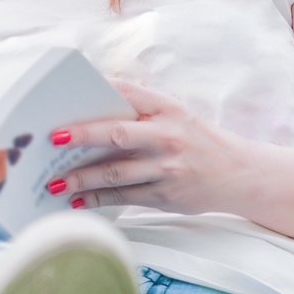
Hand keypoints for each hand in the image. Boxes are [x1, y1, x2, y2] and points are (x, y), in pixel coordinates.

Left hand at [47, 79, 256, 214]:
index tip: (70, 96)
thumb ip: (140, 107)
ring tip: (56, 181)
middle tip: (53, 138)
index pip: (128, 93)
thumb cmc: (196, 138)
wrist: (239, 173)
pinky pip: (124, 197)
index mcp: (168, 108)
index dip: (98, 93)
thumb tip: (92, 101)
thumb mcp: (175, 113)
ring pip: (116, 173)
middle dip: (83, 136)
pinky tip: (77, 200)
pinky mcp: (165, 195)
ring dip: (82, 177)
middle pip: (117, 134)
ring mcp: (166, 168)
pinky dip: (98, 199)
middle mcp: (167, 136)